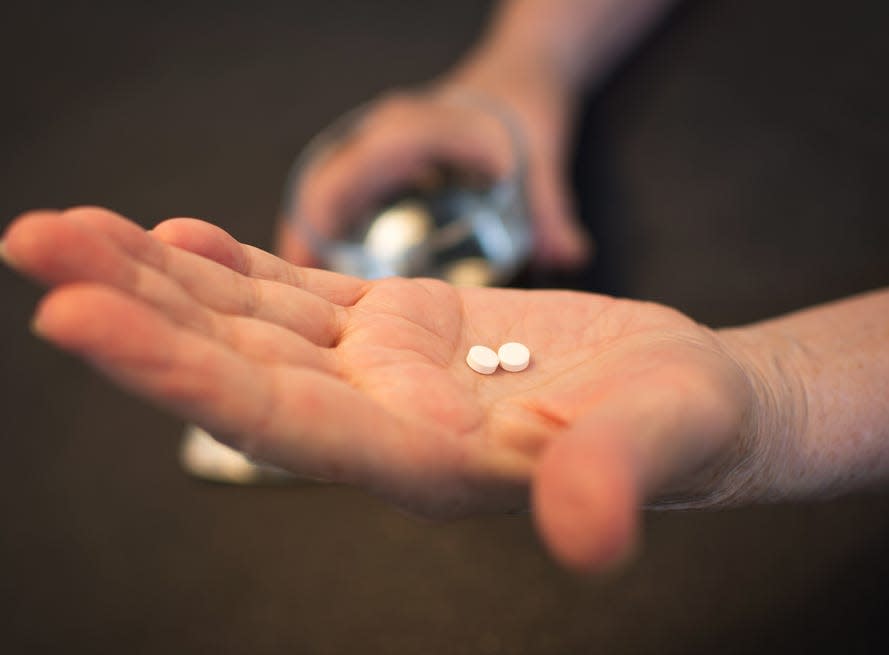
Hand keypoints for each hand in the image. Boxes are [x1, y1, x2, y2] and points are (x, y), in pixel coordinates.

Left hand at [3, 208, 772, 571]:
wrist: (687, 401)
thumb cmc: (682, 427)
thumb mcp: (664, 442)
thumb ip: (613, 478)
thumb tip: (586, 531)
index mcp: (424, 460)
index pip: (279, 422)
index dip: (177, 374)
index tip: (76, 319)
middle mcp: (383, 420)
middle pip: (235, 365)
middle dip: (133, 308)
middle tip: (37, 245)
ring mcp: (386, 370)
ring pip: (251, 322)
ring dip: (160, 277)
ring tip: (72, 230)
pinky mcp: (404, 330)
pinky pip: (299, 298)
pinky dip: (234, 267)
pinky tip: (178, 236)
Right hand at [277, 80, 591, 269]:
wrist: (518, 73)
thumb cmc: (525, 108)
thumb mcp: (544, 156)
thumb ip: (552, 208)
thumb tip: (569, 257)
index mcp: (414, 128)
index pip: (353, 171)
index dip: (323, 215)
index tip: (306, 262)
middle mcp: (385, 129)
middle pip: (325, 181)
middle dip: (306, 233)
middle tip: (301, 293)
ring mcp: (378, 136)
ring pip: (326, 182)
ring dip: (313, 228)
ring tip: (309, 284)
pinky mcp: (380, 150)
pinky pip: (340, 182)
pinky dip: (330, 218)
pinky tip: (333, 258)